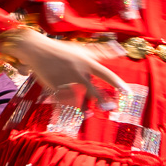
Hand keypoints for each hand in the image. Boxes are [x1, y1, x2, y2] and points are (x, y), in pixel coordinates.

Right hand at [2, 31, 121, 109]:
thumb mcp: (83, 50)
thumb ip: (103, 52)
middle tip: (110, 108)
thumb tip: (122, 50)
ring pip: (76, 97)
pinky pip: (61, 100)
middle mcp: (77, 72)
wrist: (38, 49)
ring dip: (82, 107)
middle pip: (91, 89)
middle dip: (101, 100)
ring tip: (88, 114)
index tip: (127, 92)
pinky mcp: (53, 86)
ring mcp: (64, 80)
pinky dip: (65, 108)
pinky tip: (69, 115)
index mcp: (87, 62)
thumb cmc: (64, 50)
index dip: (117, 83)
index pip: (105, 74)